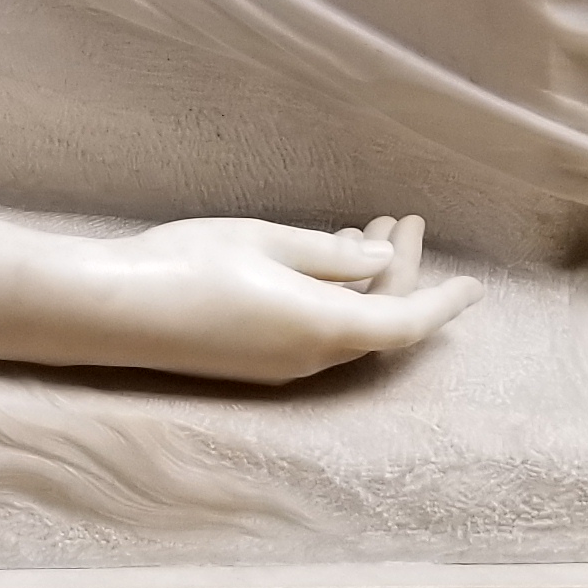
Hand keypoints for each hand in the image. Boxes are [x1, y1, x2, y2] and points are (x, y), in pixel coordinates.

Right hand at [79, 214, 480, 384]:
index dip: (444, 304)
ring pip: (345, 326)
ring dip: (363, 282)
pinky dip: (334, 298)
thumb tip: (376, 259)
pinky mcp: (252, 365)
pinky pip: (315, 334)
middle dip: (399, 271)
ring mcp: (279, 368)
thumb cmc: (189, 263)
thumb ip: (330, 255)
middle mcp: (309, 358)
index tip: (475, 285)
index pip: (407, 322)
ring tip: (364, 230)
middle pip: (377, 320)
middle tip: (403, 220)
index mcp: (324, 326)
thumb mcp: (268, 242)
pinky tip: (322, 263)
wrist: (112, 310)